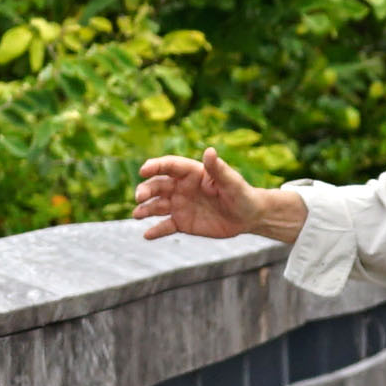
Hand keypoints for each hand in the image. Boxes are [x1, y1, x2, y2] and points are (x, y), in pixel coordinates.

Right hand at [133, 147, 259, 239]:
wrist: (247, 216)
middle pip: (158, 186)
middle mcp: (181, 187)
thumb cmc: (241, 194)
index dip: (155, 166)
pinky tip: (147, 235)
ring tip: (137, 214)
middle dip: (146, 190)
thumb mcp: (231, 182)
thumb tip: (209, 150)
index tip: (144, 170)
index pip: (169, 166)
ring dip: (145, 209)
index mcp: (192, 173)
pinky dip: (156, 231)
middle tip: (139, 197)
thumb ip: (218, 169)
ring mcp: (180, 205)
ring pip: (157, 206)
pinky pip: (166, 226)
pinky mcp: (182, 222)